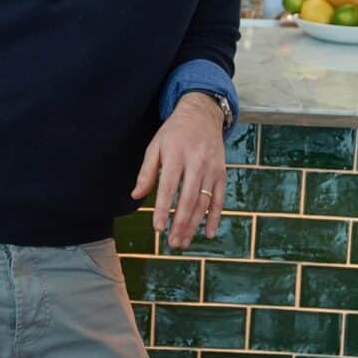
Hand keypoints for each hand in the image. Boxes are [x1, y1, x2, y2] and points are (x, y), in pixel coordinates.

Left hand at [131, 92, 226, 249]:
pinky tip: (208, 233)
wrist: (202, 114)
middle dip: (180, 223)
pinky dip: (215, 217)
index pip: (169, 186)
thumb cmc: (174, 132)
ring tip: (183, 241)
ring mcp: (211, 168)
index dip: (163, 208)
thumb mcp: (155, 145)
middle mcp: (196, 162)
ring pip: (204, 201)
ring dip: (194, 224)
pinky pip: (219, 198)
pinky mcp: (222, 172)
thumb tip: (135, 196)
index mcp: (175, 154)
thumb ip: (147, 172)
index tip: (157, 227)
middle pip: (189, 198)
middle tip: (172, 243)